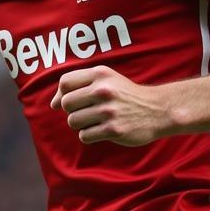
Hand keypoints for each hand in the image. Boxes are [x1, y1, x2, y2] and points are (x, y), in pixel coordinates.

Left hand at [50, 65, 168, 145]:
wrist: (157, 110)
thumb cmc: (126, 94)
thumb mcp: (107, 79)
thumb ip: (79, 84)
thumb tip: (52, 104)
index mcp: (101, 75)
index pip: (65, 83)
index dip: (61, 94)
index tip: (69, 102)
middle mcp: (103, 90)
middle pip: (66, 104)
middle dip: (72, 111)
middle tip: (87, 112)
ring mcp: (108, 111)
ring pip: (73, 121)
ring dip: (81, 124)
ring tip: (96, 121)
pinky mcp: (113, 130)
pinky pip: (84, 136)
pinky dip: (90, 135)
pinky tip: (102, 130)